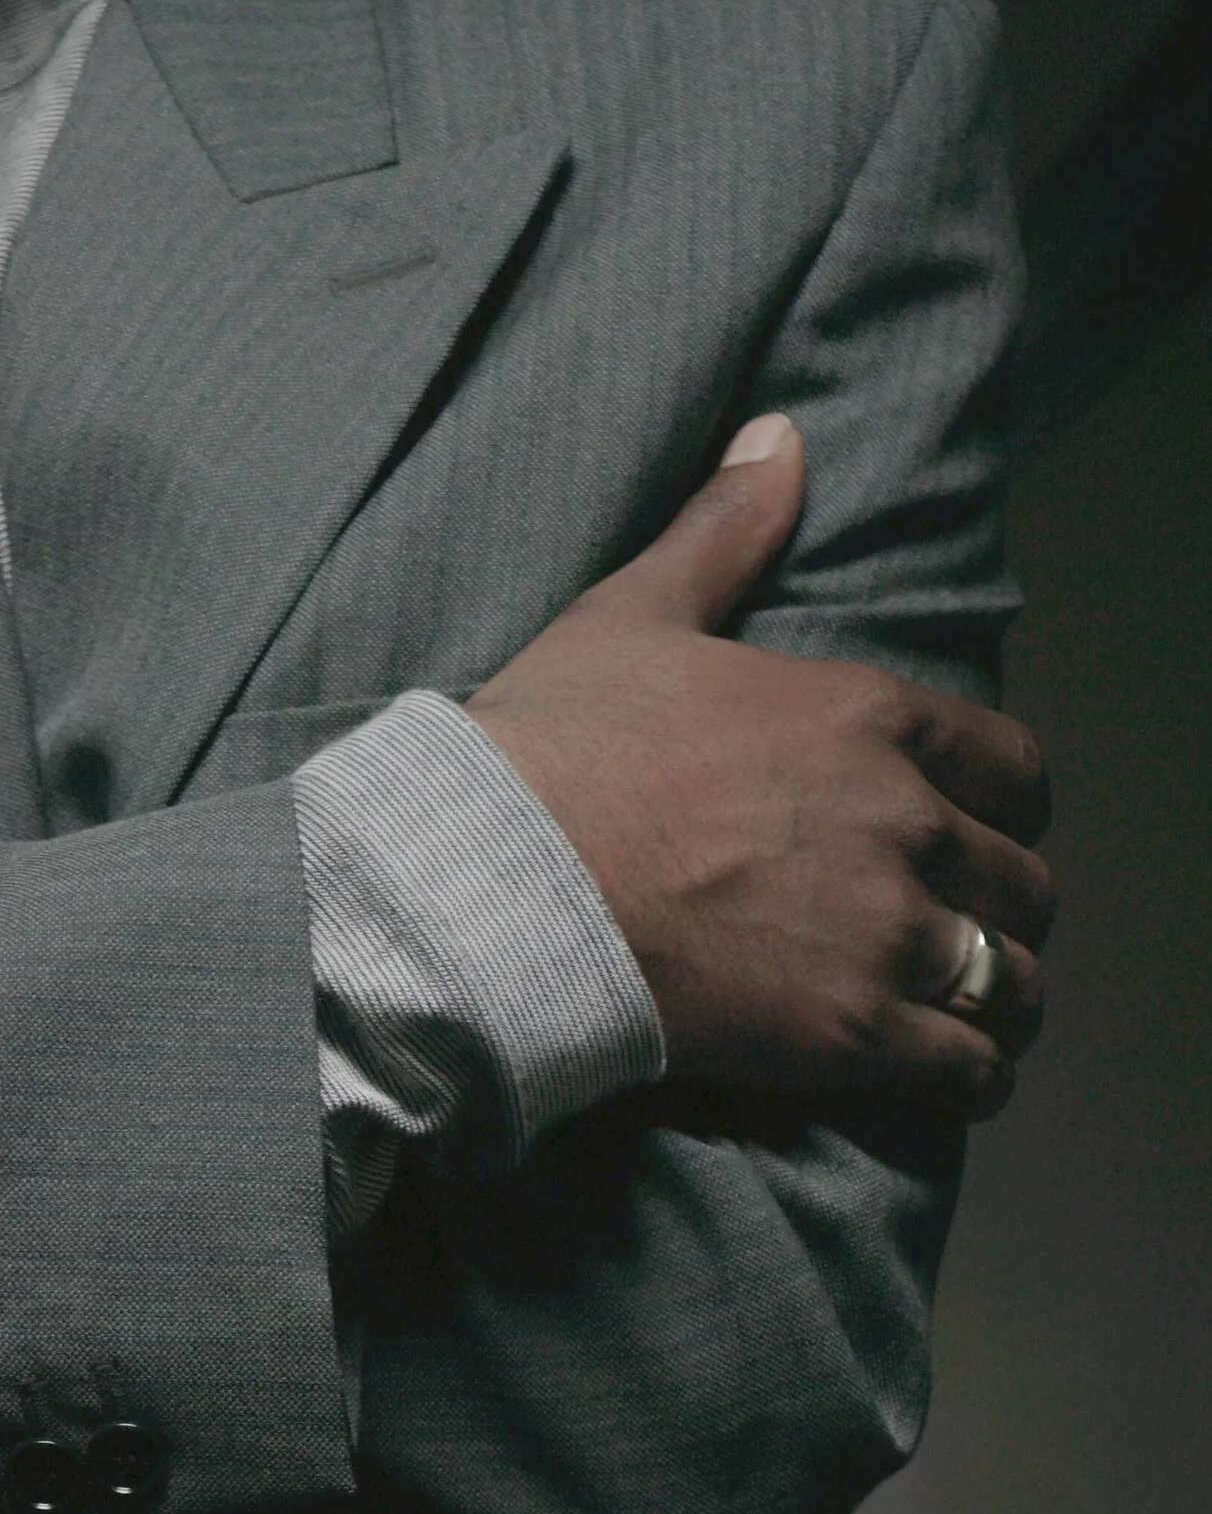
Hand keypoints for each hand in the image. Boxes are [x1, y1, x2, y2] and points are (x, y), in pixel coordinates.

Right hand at [467, 417, 1052, 1117]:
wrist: (492, 884)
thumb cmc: (550, 748)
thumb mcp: (636, 613)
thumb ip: (727, 529)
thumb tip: (781, 436)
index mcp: (868, 717)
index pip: (1011, 768)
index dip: (1004, 806)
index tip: (977, 832)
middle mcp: (902, 822)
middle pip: (1020, 879)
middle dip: (1002, 907)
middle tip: (968, 931)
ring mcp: (883, 933)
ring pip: (1008, 976)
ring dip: (999, 995)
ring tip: (972, 1012)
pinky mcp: (849, 1033)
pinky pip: (965, 1066)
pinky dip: (971, 1073)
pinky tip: (953, 1076)